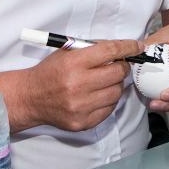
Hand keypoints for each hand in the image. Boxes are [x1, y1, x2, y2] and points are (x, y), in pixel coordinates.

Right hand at [20, 38, 138, 131]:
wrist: (30, 98)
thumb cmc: (51, 72)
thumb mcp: (67, 53)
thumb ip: (93, 49)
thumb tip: (122, 49)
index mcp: (73, 63)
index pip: (110, 51)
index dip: (128, 47)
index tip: (137, 46)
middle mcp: (77, 85)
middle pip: (118, 73)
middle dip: (122, 67)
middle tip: (118, 65)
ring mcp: (80, 106)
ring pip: (117, 92)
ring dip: (116, 85)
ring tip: (105, 82)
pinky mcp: (82, 122)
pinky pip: (109, 109)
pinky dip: (109, 101)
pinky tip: (99, 95)